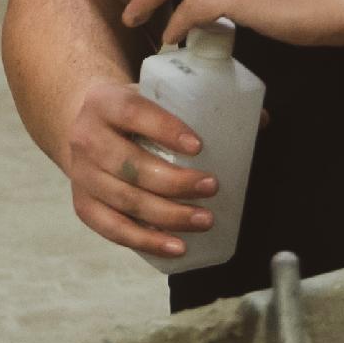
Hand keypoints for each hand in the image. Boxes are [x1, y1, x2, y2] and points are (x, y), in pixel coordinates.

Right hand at [59, 76, 217, 261]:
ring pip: (124, 200)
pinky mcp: (83, 203)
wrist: (84, 123)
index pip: (134, 113)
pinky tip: (176, 245)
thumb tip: (261, 122)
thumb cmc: (132, 113)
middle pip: (129, 165)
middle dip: (174, 181)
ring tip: (204, 220)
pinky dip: (145, 241)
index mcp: (104, 103)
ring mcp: (81, 174)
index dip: (165, 129)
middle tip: (212, 186)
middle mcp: (86, 138)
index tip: (199, 146)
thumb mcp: (153, 97)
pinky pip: (112, 228)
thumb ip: (199, 107)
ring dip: (168, 215)